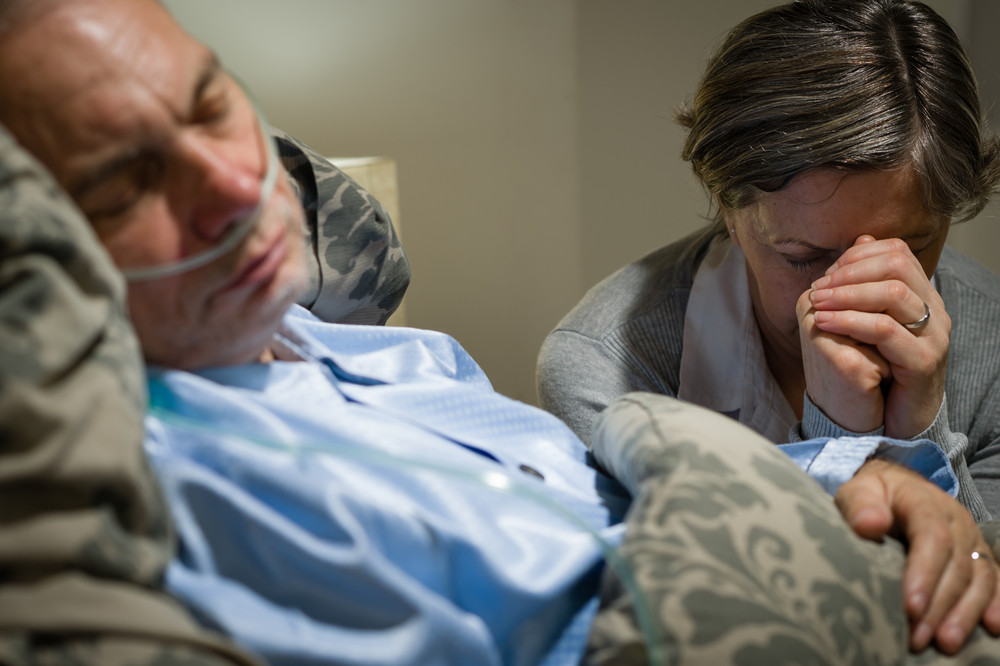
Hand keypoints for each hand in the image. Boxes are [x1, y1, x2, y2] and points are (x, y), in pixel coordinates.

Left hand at [806, 236, 949, 437]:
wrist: (898, 420)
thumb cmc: (879, 369)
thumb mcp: (868, 322)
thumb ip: (864, 285)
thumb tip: (859, 240)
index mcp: (922, 296)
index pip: (896, 253)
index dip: (857, 257)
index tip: (826, 274)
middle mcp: (934, 311)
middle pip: (896, 266)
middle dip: (850, 272)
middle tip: (817, 288)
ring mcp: (933, 336)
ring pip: (893, 294)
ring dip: (847, 294)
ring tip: (816, 303)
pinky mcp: (923, 362)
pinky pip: (886, 330)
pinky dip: (850, 321)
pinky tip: (823, 323)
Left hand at [835, 459, 999, 652]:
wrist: (894, 487)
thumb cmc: (873, 495)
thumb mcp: (857, 491)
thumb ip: (860, 506)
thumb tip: (870, 525)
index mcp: (924, 502)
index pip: (933, 537)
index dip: (925, 574)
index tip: (911, 607)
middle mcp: (956, 520)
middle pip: (956, 564)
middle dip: (939, 605)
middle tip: (918, 637)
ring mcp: (971, 539)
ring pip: (979, 577)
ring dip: (965, 613)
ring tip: (946, 642)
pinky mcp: (979, 555)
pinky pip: (994, 580)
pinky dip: (995, 604)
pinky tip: (991, 627)